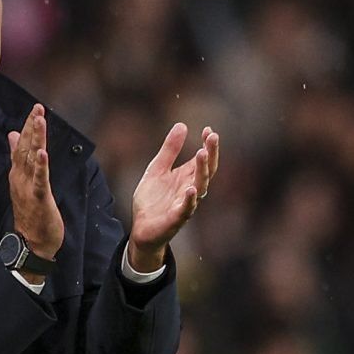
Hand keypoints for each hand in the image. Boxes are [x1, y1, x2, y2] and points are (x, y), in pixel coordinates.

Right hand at [7, 104, 66, 259]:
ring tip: (39, 121)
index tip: (34, 109)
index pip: (21, 146)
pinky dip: (41, 165)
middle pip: (25, 148)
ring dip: (36, 139)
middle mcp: (20, 178)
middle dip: (32, 127)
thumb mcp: (23, 182)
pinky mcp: (38, 198)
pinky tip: (43, 152)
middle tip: (37, 108)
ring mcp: (28, 187)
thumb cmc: (30, 214)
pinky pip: (40, 179)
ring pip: (32, 159)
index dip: (28, 127)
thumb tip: (13, 136)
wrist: (31, 243)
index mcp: (18, 174)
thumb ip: (19, 159)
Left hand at [125, 123, 219, 273]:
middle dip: (210, 153)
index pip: (203, 159)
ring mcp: (185, 204)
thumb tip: (182, 125)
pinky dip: (190, 200)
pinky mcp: (176, 219)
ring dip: (202, 171)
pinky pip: (186, 209)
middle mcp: (191, 189)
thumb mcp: (157, 169)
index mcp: (187, 177)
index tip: (208, 129)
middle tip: (212, 137)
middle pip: (206, 170)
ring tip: (201, 153)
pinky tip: (191, 189)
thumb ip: (169, 150)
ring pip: (200, 187)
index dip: (208, 145)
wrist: (141, 228)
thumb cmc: (153, 200)